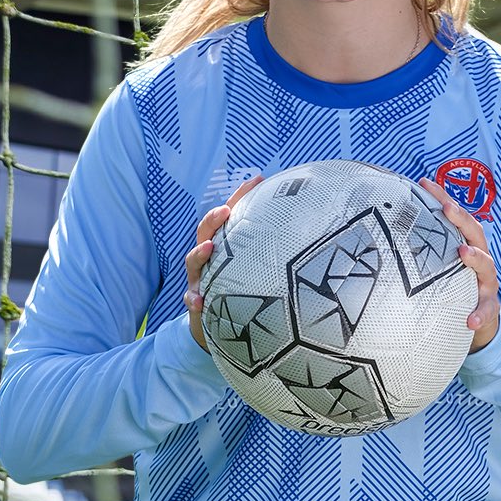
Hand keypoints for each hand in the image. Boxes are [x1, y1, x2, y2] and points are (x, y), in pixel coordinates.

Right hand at [184, 175, 263, 350]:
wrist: (217, 320)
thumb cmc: (240, 285)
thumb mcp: (252, 264)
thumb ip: (270, 247)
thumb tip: (309, 226)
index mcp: (224, 244)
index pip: (229, 215)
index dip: (240, 196)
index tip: (257, 180)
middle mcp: (208, 257)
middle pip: (205, 232)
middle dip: (213, 220)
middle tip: (225, 212)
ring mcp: (200, 277)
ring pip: (193, 262)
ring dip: (199, 254)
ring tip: (208, 248)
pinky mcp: (197, 301)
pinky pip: (191, 299)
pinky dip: (193, 298)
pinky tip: (199, 300)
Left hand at [419, 177, 500, 353]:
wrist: (479, 318)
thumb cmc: (457, 284)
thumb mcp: (443, 265)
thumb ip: (427, 248)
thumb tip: (389, 227)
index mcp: (468, 245)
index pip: (456, 218)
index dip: (442, 198)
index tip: (424, 182)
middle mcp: (481, 259)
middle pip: (475, 234)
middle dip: (462, 220)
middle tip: (447, 208)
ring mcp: (487, 283)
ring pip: (487, 267)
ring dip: (476, 259)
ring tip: (463, 253)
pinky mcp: (489, 307)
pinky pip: (487, 310)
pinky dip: (480, 314)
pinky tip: (471, 319)